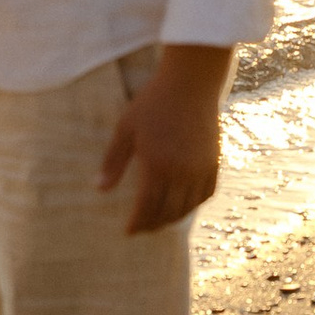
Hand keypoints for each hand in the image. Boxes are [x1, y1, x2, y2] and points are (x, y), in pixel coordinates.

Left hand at [97, 44, 229, 235]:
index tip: (128, 232)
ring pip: (188, 207)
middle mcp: (182, 172)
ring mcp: (201, 168)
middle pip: (168, 212)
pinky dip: (193, 205)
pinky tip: (182, 205)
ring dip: (173, 218)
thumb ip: (113, 162)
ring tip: (159, 221)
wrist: (191, 83)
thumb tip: (100, 190)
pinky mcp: (215, 162)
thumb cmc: (153, 102)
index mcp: (157, 165)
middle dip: (153, 225)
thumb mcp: (126, 128)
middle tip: (141, 229)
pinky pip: (206, 194)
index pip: (147, 207)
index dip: (137, 223)